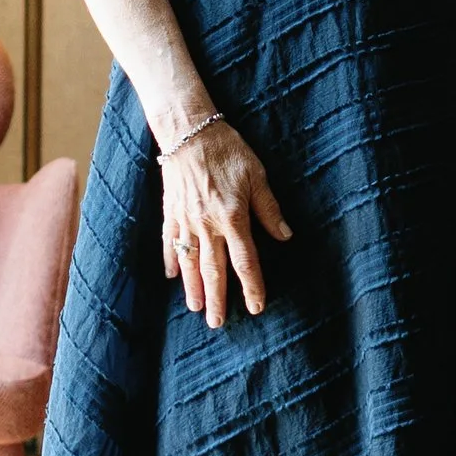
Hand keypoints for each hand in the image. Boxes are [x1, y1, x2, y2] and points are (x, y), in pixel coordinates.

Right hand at [159, 117, 291, 324]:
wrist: (188, 132)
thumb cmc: (227, 150)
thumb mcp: (257, 175)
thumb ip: (269, 209)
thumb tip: (285, 235)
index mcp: (232, 217)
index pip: (244, 261)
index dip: (251, 286)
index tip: (256, 306)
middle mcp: (207, 225)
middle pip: (213, 270)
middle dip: (217, 299)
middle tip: (217, 323)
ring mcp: (186, 220)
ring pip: (189, 262)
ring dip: (193, 288)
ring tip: (196, 308)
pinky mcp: (171, 212)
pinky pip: (170, 242)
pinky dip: (170, 261)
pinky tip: (171, 277)